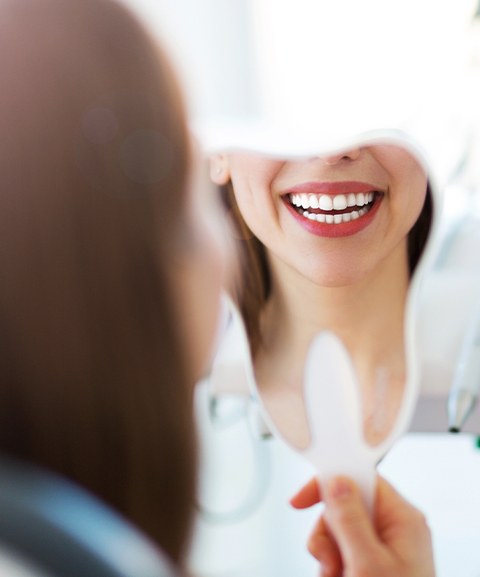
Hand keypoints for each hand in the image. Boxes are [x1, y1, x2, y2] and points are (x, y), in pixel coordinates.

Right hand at [290, 475, 434, 576]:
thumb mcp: (367, 564)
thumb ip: (350, 520)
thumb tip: (336, 481)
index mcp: (402, 519)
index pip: (361, 479)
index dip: (330, 483)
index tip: (301, 500)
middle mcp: (394, 528)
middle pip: (344, 506)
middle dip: (328, 534)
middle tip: (330, 560)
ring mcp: (384, 547)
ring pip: (338, 530)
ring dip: (328, 555)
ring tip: (336, 576)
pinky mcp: (373, 563)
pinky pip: (341, 550)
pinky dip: (332, 566)